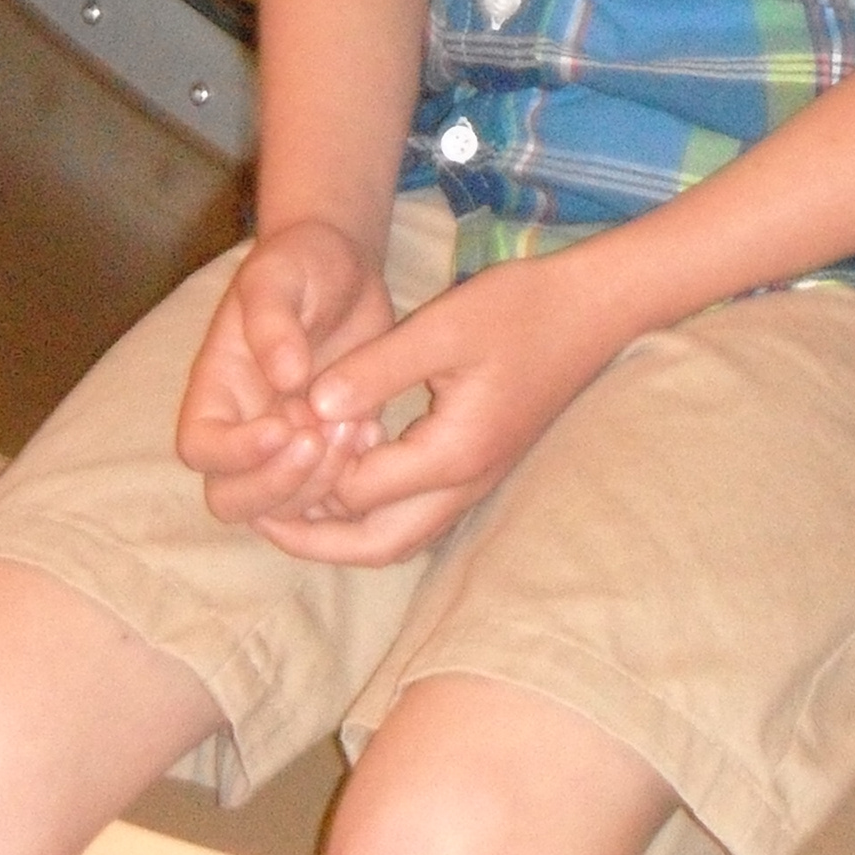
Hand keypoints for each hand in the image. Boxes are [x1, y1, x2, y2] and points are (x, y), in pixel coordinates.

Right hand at [177, 220, 394, 522]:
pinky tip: (375, 431)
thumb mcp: (280, 274)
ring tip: (358, 427)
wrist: (343, 270)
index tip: (285, 424)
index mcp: (216, 389)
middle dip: (280, 484)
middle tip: (325, 436)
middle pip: (233, 498)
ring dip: (321, 484)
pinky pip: (328, 497)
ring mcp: (284, 448)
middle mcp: (242, 428)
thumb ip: (272, 320)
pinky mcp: (325, 453)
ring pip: (282, 509)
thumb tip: (285, 377)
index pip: (200, 448)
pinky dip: (351, 481)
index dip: (235, 452)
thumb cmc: (300, 264)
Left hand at [251, 254, 628, 566]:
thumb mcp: (441, 328)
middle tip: (261, 519)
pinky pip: (416, 517)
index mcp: (453, 453)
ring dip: (342, 535)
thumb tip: (312, 407)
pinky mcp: (479, 469)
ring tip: (290, 510)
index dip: (310, 473)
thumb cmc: (520, 309)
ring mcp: (476, 483)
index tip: (273, 444)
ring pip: (398, 539)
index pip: (358, 493)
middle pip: (377, 546)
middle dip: (315, 541)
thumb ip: (374, 370)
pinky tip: (342, 481)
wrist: (593, 309)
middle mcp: (465, 484)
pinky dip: (372, 516)